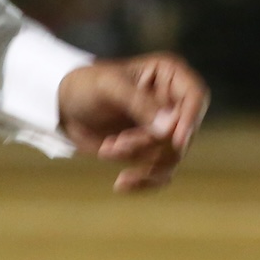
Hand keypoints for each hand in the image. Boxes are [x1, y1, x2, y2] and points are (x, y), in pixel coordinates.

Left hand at [57, 52, 209, 191]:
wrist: (63, 107)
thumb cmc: (85, 86)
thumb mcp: (109, 87)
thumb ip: (139, 103)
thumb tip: (170, 128)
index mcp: (169, 74)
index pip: (196, 96)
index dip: (190, 119)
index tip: (176, 140)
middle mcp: (173, 101)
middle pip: (182, 133)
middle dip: (147, 143)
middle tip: (115, 143)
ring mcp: (165, 128)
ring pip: (171, 156)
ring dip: (139, 159)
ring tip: (107, 150)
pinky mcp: (153, 151)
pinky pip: (162, 174)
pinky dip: (144, 181)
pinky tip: (121, 184)